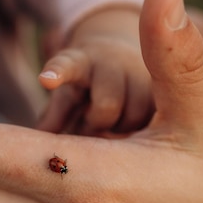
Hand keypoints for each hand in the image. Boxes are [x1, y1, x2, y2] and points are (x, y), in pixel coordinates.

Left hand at [38, 8, 152, 134]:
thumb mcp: (67, 97)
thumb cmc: (86, 88)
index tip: (46, 80)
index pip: (68, 66)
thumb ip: (54, 118)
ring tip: (113, 124)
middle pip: (108, 105)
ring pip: (136, 116)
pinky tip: (139, 129)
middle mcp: (113, 65)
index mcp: (81, 63)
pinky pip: (157, 119)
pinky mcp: (164, 91)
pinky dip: (145, 130)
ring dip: (122, 129)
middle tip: (92, 122)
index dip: (58, 73)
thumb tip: (38, 142)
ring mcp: (141, 76)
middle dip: (99, 123)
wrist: (124, 59)